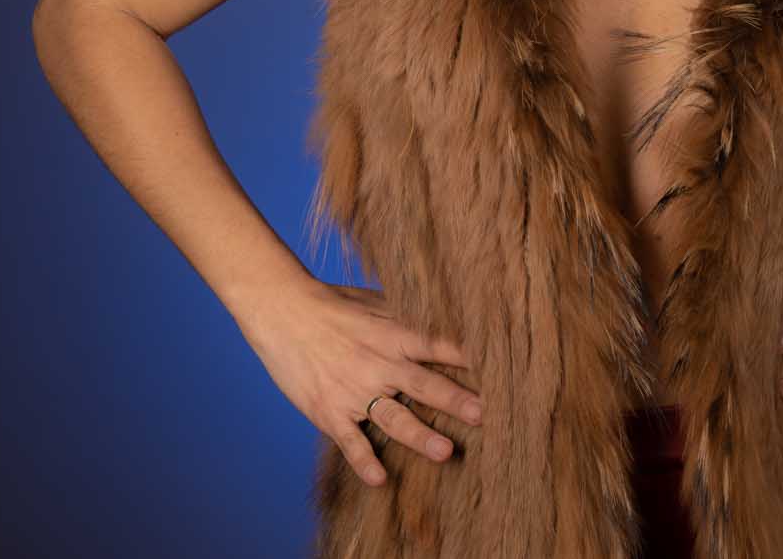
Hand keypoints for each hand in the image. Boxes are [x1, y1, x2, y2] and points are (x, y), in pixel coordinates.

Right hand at [233, 275, 482, 487]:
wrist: (282, 310)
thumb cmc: (333, 303)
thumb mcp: (375, 302)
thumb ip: (408, 317)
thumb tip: (445, 316)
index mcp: (393, 334)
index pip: (439, 346)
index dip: (469, 357)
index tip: (500, 368)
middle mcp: (378, 363)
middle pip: (424, 384)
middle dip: (455, 400)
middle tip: (485, 415)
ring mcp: (353, 390)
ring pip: (393, 417)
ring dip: (420, 435)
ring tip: (446, 452)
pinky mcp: (329, 410)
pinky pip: (349, 441)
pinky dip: (364, 461)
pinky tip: (380, 480)